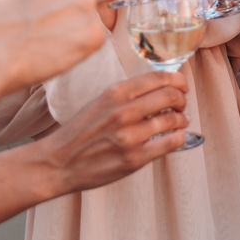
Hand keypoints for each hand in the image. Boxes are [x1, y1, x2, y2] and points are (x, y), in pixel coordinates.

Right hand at [38, 72, 189, 194]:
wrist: (57, 162)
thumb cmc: (80, 132)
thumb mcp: (101, 101)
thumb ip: (128, 94)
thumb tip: (162, 87)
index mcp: (115, 93)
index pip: (160, 77)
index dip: (178, 80)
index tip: (182, 86)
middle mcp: (123, 111)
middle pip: (171, 96)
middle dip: (182, 99)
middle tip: (181, 105)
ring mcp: (129, 136)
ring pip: (173, 120)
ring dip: (182, 119)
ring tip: (179, 121)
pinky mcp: (134, 158)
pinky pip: (170, 143)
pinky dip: (179, 137)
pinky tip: (176, 137)